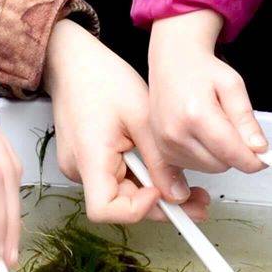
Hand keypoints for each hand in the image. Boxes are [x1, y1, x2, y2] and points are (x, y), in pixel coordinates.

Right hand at [44, 21, 206, 223]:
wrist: (73, 61)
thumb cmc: (101, 79)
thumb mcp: (141, 116)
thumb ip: (159, 161)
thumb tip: (178, 197)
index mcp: (89, 157)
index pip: (105, 210)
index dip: (136, 209)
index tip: (161, 191)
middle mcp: (78, 169)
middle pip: (119, 206)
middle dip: (160, 205)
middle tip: (198, 201)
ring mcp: (80, 167)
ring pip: (121, 194)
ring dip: (152, 190)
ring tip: (184, 179)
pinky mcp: (86, 162)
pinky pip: (115, 179)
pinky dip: (139, 177)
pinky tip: (158, 164)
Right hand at [147, 11, 267, 173]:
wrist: (172, 63)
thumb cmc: (200, 71)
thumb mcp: (233, 85)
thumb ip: (246, 119)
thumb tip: (258, 148)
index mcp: (196, 115)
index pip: (232, 152)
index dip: (254, 160)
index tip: (264, 158)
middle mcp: (176, 133)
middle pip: (222, 165)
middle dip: (236, 152)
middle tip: (234, 128)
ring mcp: (166, 144)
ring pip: (210, 169)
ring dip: (220, 155)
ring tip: (214, 126)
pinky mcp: (163, 151)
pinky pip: (195, 167)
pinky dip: (205, 156)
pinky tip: (202, 135)